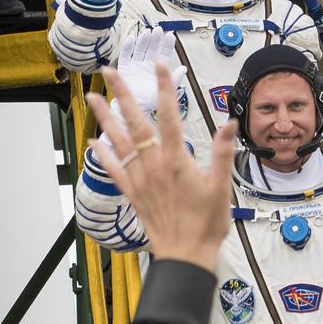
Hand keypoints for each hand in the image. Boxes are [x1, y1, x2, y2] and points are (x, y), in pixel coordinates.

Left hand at [87, 63, 236, 269]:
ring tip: (95, 98)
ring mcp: (140, 180)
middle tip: (111, 72)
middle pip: (135, 122)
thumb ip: (223, 153)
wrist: (185, 256)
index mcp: (176, 160)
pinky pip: (114, 170)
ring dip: (105, 119)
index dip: (165, 89)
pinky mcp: (133, 194)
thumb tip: (229, 125)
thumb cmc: (206, 225)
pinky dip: (103, 156)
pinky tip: (93, 144)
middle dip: (123, 94)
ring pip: (118, 142)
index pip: (169, 116)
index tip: (160, 67)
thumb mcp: (222, 187)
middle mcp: (153, 166)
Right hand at [115, 29, 186, 114]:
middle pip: (151, 48)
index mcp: (157, 69)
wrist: (134, 111)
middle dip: (155, 39)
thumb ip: (175, 79)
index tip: (170, 35)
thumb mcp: (166, 92)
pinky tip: (130, 39)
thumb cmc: (150, 103)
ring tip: (146, 33)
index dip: (167, 44)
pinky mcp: (125, 68)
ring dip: (143, 41)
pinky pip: (125, 55)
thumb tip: (184, 69)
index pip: (164, 53)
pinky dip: (127, 47)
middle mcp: (147, 65)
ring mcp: (135, 65)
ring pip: (139, 49)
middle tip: (158, 30)